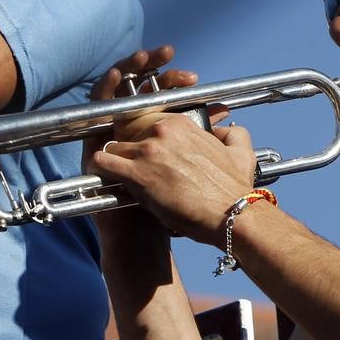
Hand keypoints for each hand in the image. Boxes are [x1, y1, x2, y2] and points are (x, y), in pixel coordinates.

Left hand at [86, 46, 258, 245]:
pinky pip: (102, 162)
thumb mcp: (241, 153)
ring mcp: (148, 150)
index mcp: (180, 123)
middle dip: (129, 151)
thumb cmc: (235, 189)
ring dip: (115, 162)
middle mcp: (161, 131)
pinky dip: (98, 169)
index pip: (146, 123)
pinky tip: (101, 177)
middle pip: (127, 135)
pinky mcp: (138, 173)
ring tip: (118, 176)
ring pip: (113, 147)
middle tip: (133, 168)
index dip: (144, 140)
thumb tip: (227, 127)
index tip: (145, 154)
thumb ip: (233, 134)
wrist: (233, 215)